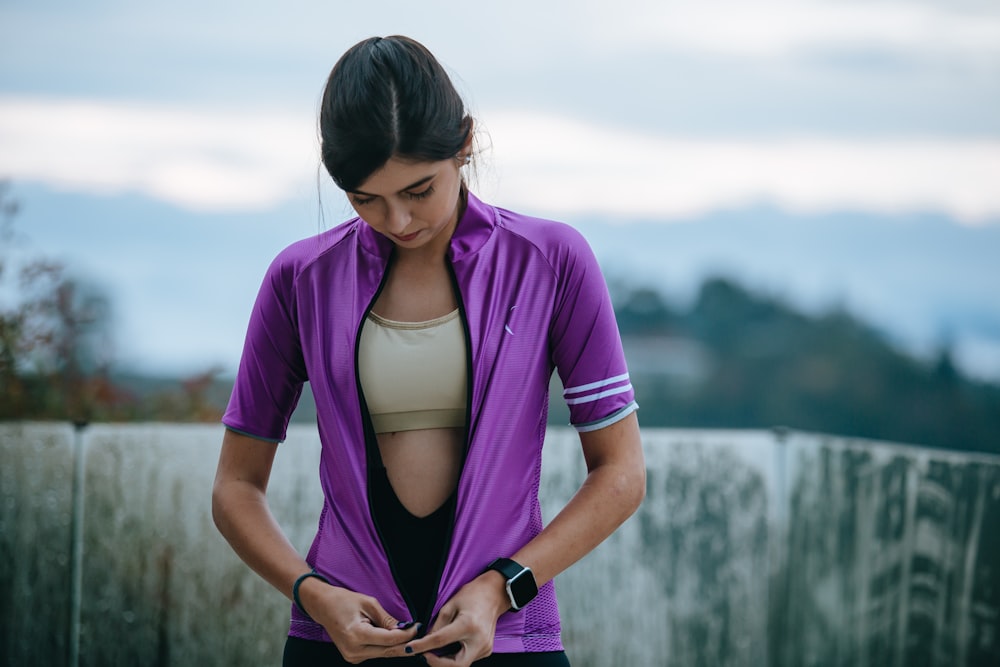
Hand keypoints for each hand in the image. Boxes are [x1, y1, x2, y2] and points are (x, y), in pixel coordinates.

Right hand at [298, 578, 420, 663]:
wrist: (322, 606)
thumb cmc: (343, 600)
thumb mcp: (368, 604)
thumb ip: (387, 619)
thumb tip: (405, 628)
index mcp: (356, 635)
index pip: (389, 640)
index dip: (406, 635)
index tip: (417, 627)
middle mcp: (353, 651)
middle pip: (388, 651)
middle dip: (405, 643)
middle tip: (418, 633)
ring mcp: (352, 657)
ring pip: (383, 653)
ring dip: (396, 645)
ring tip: (408, 633)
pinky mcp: (353, 657)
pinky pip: (376, 653)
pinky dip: (385, 646)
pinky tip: (392, 637)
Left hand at [404, 571, 509, 666]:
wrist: (494, 593)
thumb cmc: (473, 594)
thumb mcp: (451, 604)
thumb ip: (437, 625)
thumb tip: (426, 639)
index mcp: (468, 625)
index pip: (440, 641)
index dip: (422, 646)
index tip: (410, 648)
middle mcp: (479, 640)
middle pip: (455, 666)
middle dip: (437, 664)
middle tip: (425, 654)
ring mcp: (485, 647)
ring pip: (461, 664)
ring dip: (446, 660)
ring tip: (436, 649)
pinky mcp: (487, 650)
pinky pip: (468, 659)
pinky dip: (456, 656)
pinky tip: (451, 646)